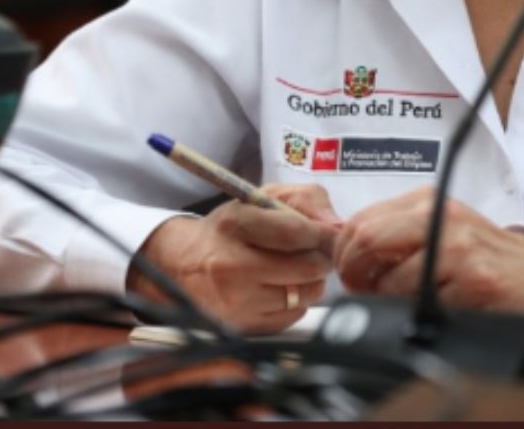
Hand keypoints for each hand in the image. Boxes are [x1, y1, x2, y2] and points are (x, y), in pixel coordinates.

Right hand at [128, 184, 341, 334]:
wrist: (187, 262)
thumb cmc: (234, 227)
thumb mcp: (263, 198)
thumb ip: (306, 200)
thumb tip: (336, 227)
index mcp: (234, 225)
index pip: (295, 232)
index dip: (321, 233)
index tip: (326, 233)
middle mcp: (230, 265)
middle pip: (307, 268)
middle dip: (320, 258)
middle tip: (315, 252)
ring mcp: (235, 300)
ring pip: (305, 294)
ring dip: (311, 281)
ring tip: (296, 270)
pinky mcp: (241, 326)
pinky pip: (292, 316)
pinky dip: (296, 302)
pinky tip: (280, 288)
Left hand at [333, 187, 523, 316]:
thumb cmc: (484, 258)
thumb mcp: (438, 230)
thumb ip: (395, 234)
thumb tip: (345, 255)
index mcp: (425, 201)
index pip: (358, 220)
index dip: (342, 254)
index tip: (349, 274)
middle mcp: (439, 215)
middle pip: (365, 240)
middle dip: (353, 275)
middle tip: (363, 293)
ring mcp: (457, 246)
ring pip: (387, 278)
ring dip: (383, 301)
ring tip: (399, 305)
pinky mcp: (472, 278)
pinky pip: (420, 304)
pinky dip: (414, 314)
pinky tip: (430, 311)